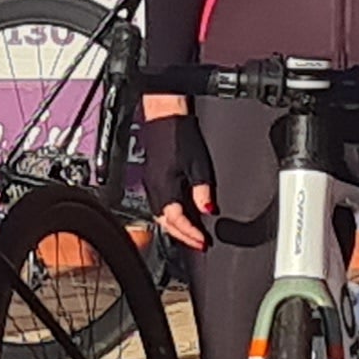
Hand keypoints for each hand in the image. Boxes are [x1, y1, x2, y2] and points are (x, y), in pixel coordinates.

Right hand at [143, 101, 214, 250]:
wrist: (164, 114)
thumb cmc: (178, 133)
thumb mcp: (197, 164)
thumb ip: (202, 191)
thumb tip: (208, 210)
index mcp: (164, 188)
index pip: (177, 221)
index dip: (191, 234)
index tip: (203, 242)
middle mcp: (154, 189)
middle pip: (166, 223)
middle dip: (183, 236)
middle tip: (199, 243)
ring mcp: (151, 184)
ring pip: (161, 216)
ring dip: (176, 227)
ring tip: (192, 234)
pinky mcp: (153, 178)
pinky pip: (159, 205)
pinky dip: (171, 215)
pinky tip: (181, 215)